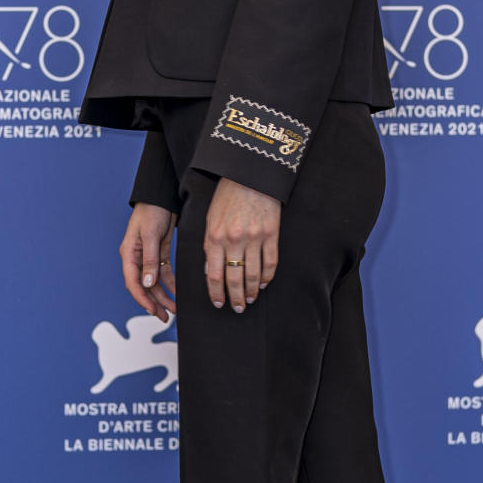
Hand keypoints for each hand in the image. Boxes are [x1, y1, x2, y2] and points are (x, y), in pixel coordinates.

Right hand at [120, 202, 176, 321]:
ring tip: (174, 311)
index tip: (152, 311)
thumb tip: (148, 283)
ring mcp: (148, 256)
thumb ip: (149, 259)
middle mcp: (137, 257)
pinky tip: (177, 294)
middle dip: (153, 303)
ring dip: (163, 297)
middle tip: (165, 317)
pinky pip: (164, 273)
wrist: (161, 195)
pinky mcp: (160, 253)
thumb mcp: (150, 235)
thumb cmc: (151, 210)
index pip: (132, 282)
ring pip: (154, 283)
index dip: (141, 299)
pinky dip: (170, 284)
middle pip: (144, 286)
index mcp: (129, 253)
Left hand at [204, 177, 280, 312]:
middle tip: (237, 308)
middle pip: (234, 280)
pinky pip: (270, 263)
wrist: (249, 174)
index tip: (218, 303)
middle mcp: (234, 240)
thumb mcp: (211, 218)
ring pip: (253, 275)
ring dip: (252, 291)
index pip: (214, 275)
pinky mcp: (272, 234)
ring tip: (251, 299)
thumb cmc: (228, 195)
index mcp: (215, 236)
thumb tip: (211, 270)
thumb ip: (210, 244)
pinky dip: (267, 277)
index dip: (216, 294)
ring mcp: (255, 238)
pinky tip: (264, 283)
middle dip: (235, 298)